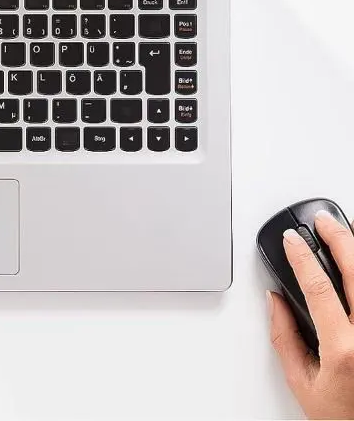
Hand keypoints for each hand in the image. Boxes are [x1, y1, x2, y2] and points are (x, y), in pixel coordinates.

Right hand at [268, 211, 353, 418]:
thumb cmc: (345, 420)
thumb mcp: (303, 385)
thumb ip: (285, 339)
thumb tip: (276, 302)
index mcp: (345, 350)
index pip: (319, 287)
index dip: (301, 257)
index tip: (291, 240)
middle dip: (338, 239)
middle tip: (324, 222)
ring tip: (348, 232)